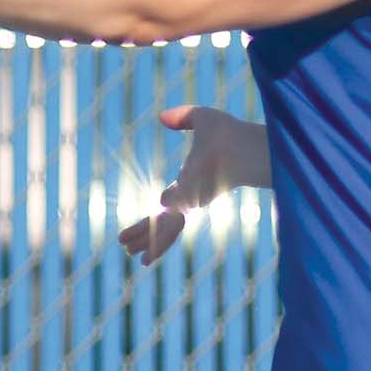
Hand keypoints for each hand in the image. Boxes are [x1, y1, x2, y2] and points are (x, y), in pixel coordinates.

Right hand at [118, 106, 261, 266]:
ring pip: (162, 228)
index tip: (157, 207)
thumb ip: (181, 117)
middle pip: (164, 221)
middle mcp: (191, 197)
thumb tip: (161, 118)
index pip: (172, 200)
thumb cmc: (230, 133)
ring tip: (127, 253)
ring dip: (144, 240)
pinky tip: (129, 244)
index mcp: (193, 181)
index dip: (163, 205)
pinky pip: (162, 225)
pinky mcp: (185, 206)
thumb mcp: (201, 118)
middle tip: (128, 248)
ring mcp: (188, 204)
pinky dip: (148, 237)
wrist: (242, 146)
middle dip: (146, 234)